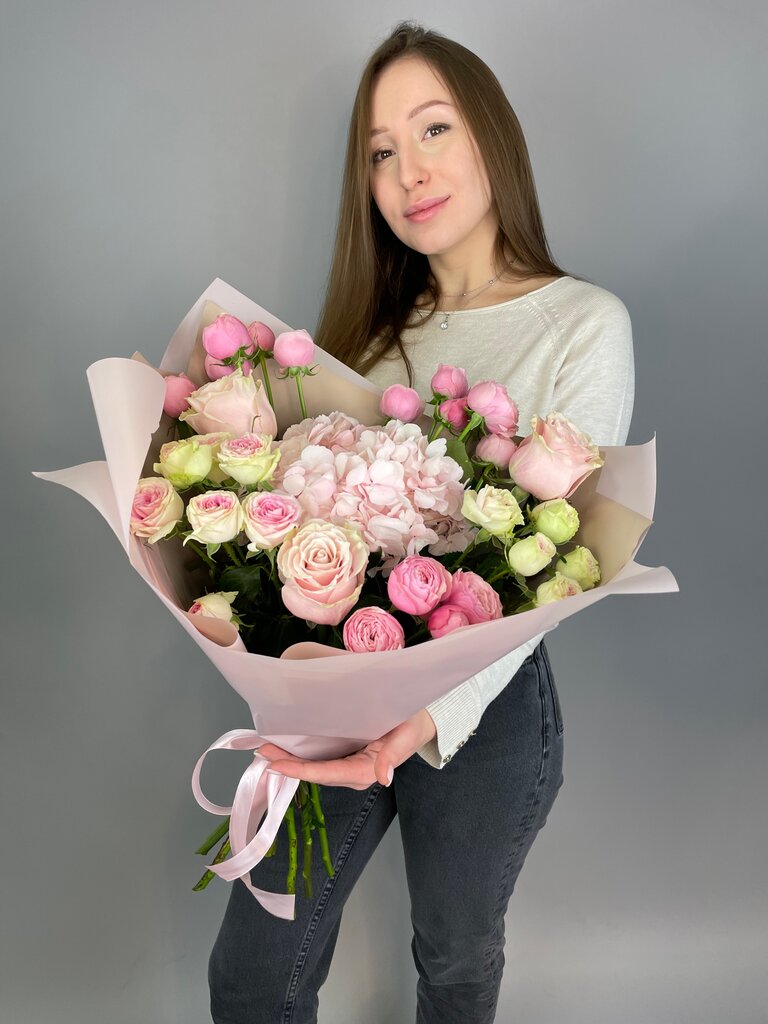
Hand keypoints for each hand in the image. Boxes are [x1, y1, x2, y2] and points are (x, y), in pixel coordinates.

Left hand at [257, 709, 437, 789]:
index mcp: (366, 771)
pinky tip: (284, 742)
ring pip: (314, 767)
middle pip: (315, 773)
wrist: (420, 720)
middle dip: (288, 765)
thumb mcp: (407, 735)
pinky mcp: (345, 757)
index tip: (277, 765)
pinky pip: (319, 758)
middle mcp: (353, 774)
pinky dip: (300, 752)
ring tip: (265, 747)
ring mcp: (348, 766)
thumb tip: (383, 778)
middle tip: (261, 750)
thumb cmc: (413, 724)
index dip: (301, 771)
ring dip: (289, 759)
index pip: (328, 774)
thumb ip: (393, 755)